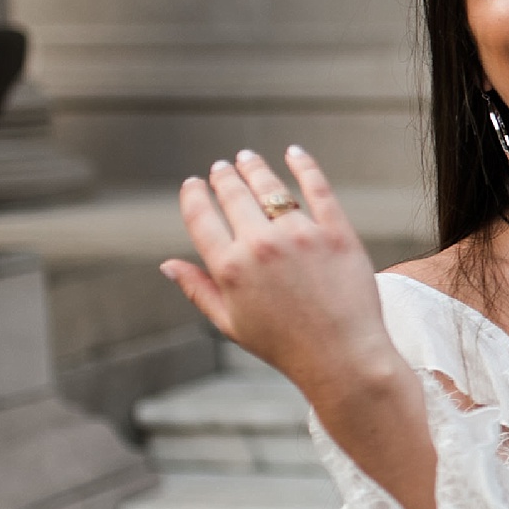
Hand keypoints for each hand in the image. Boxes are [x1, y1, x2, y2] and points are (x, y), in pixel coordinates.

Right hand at [158, 139, 393, 431]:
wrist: (341, 356)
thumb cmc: (283, 344)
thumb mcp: (231, 323)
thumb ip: (199, 289)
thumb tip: (167, 265)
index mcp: (231, 270)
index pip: (202, 218)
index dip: (193, 196)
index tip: (192, 184)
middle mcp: (262, 246)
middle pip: (234, 195)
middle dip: (222, 177)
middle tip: (220, 168)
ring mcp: (300, 235)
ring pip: (270, 186)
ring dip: (254, 167)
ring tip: (247, 158)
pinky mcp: (335, 229)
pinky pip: (316, 186)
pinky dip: (303, 164)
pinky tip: (294, 152)